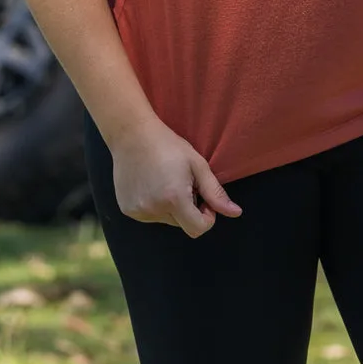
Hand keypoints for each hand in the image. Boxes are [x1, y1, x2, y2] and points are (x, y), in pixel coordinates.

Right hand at [110, 119, 242, 237]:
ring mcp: (138, 211)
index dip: (207, 217)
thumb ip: (215, 192)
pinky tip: (150, 183)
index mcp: (174, 199)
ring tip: (164, 180)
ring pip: (165, 220)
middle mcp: (153, 209)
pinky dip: (154, 205)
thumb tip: (236, 213)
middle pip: (182, 224)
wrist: (132, 134)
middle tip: (182, 182)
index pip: (198, 229)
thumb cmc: (168, 145)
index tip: (203, 198)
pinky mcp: (126, 209)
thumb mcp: (197, 164)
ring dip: (170, 207)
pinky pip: (148, 215)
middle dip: (187, 208)